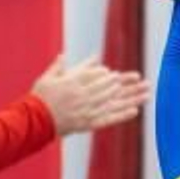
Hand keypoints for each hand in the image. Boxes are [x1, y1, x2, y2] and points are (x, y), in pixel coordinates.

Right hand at [31, 56, 150, 136]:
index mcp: (74, 82)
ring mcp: (87, 109)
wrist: (32, 122)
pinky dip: (122, 115)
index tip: (122, 76)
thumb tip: (65, 55)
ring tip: (147, 93)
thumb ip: (59, 66)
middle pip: (111, 88)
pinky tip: (135, 111)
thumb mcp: (47, 78)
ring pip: (114, 102)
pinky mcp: (87, 123)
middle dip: (129, 85)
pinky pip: (108, 118)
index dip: (111, 77)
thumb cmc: (38, 99)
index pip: (98, 76)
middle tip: (145, 82)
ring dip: (132, 98)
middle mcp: (84, 94)